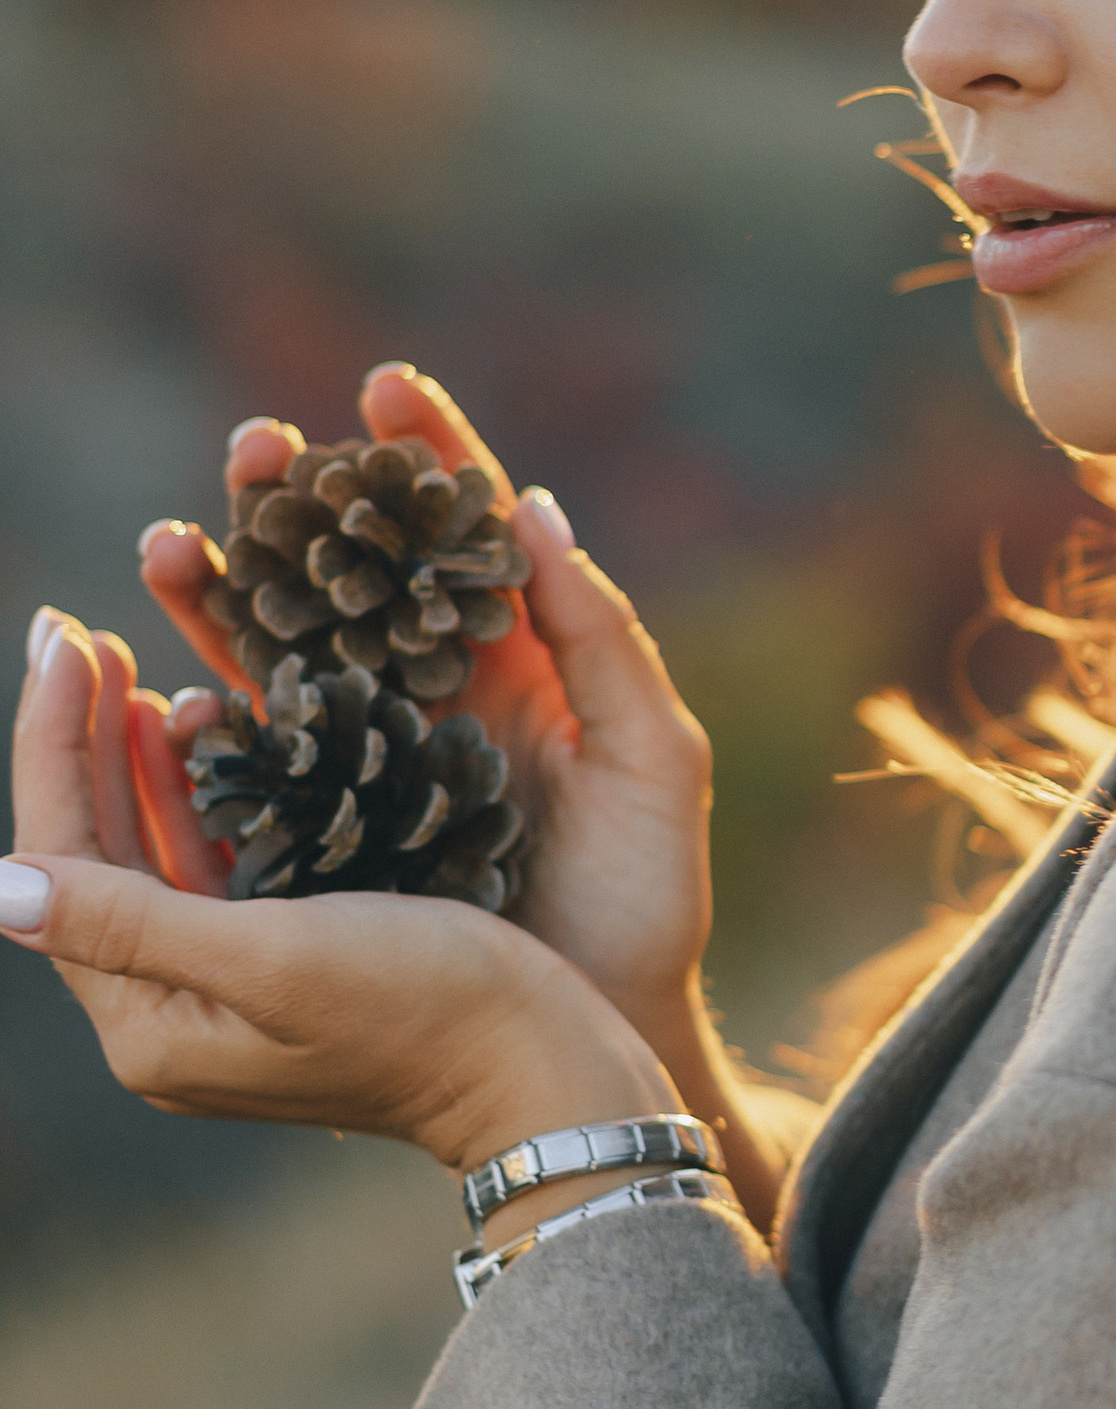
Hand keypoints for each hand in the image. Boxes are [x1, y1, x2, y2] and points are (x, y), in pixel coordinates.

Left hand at [6, 610, 676, 1169]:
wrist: (542, 1068)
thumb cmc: (425, 1008)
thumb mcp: (276, 958)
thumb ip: (132, 921)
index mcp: (148, 1021)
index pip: (59, 858)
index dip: (53, 741)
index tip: (63, 634)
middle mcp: (169, 1014)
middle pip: (90, 853)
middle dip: (78, 736)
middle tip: (72, 629)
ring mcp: (224, 995)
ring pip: (144, 853)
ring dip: (130, 757)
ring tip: (122, 667)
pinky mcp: (282, 970)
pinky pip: (206, 866)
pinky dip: (194, 792)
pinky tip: (198, 730)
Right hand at [141, 365, 714, 1023]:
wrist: (605, 1027)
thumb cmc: (647, 895)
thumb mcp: (654, 760)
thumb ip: (604, 638)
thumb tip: (536, 509)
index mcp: (515, 656)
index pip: (463, 529)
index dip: (424, 454)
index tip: (383, 381)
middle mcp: (430, 690)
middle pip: (345, 571)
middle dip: (293, 503)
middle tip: (251, 446)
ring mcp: (370, 755)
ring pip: (278, 650)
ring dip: (221, 591)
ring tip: (170, 542)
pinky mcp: (324, 829)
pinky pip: (252, 764)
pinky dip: (205, 722)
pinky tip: (168, 693)